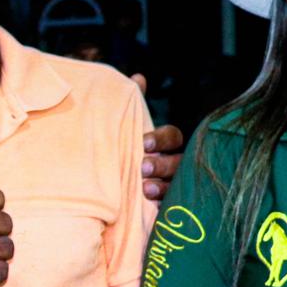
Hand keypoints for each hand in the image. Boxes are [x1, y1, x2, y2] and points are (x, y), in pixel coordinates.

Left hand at [131, 75, 183, 201]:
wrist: (107, 192)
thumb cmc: (121, 152)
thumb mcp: (124, 129)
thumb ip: (132, 104)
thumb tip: (139, 77)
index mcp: (163, 145)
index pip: (172, 137)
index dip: (161, 139)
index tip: (143, 143)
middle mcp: (173, 165)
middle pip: (178, 162)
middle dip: (162, 163)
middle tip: (142, 166)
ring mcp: (172, 187)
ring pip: (178, 185)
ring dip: (163, 185)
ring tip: (145, 188)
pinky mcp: (167, 208)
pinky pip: (173, 208)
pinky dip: (162, 206)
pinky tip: (150, 206)